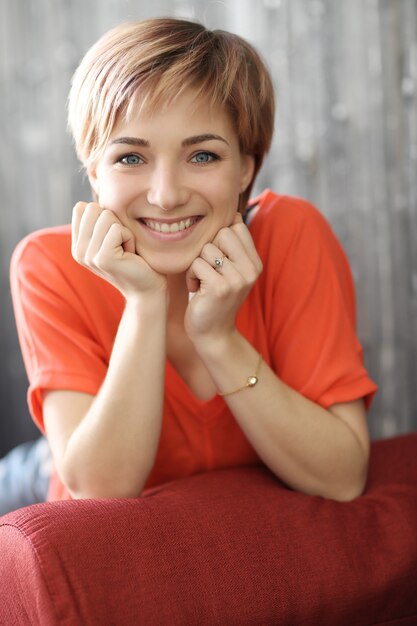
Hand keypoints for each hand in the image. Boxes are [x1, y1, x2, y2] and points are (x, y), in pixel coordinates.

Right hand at [72, 202, 165, 298]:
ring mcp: (88, 256)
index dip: (103, 216)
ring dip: (124, 231)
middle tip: (121, 244)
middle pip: (94, 208)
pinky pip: (118, 229)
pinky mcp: (103, 258)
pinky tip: (131, 255)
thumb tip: (93, 193)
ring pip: (107, 216)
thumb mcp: (112, 236)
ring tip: (126, 250)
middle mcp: (77, 251)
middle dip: (115, 222)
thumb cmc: (135, 259)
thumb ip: (98, 220)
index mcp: (77, 244)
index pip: (81, 207)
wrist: (147, 288)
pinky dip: (130, 238)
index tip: (113, 237)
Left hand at [184, 213, 261, 345]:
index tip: (218, 260)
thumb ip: (233, 245)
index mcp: (255, 262)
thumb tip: (234, 213)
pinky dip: (191, 277)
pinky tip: (198, 290)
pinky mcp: (220, 287)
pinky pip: (196, 264)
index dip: (219, 239)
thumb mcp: (231, 270)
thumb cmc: (215, 297)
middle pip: (221, 233)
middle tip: (210, 271)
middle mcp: (251, 269)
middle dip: (207, 250)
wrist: (213, 333)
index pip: (236, 227)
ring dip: (197, 265)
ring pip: (206, 249)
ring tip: (204, 282)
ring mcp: (237, 279)